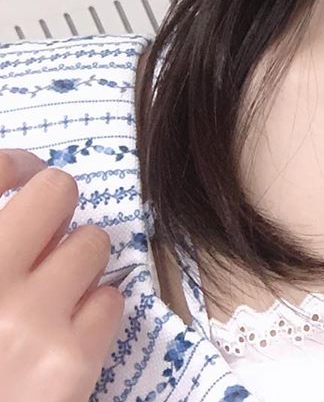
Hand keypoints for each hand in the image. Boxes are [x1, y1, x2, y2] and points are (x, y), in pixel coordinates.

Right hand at [0, 149, 125, 401]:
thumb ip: (0, 249)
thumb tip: (19, 189)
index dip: (18, 165)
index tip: (22, 177)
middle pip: (57, 191)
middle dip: (56, 212)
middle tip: (42, 243)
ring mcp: (27, 320)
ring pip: (92, 244)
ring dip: (76, 268)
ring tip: (46, 306)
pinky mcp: (69, 359)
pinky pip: (111, 300)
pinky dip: (93, 317)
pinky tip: (61, 344)